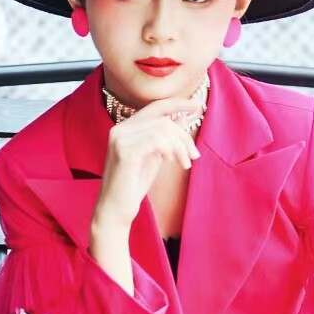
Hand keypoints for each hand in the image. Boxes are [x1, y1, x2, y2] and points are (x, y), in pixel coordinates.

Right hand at [93, 93, 202, 233]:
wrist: (115, 210)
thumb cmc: (133, 186)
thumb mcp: (155, 157)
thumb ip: (165, 137)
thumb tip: (183, 118)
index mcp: (125, 128)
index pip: (155, 107)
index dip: (177, 104)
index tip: (198, 106)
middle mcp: (119, 129)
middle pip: (162, 119)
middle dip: (183, 136)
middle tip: (194, 156)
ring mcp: (119, 139)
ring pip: (162, 128)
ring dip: (180, 146)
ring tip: (185, 163)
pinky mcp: (124, 151)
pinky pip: (156, 141)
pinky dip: (170, 150)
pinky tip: (170, 162)